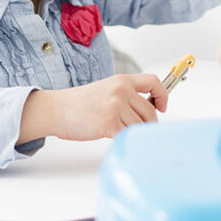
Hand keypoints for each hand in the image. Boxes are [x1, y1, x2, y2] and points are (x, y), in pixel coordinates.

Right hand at [18, 73, 167, 142]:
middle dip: (149, 123)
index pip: (153, 81)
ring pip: (139, 126)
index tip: (162, 106)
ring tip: (120, 130)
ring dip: (133, 132)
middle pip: (150, 111)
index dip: (163, 95)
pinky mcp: (109, 124)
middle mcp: (121, 91)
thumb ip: (126, 94)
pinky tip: (113, 136)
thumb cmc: (79, 102)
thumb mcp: (106, 88)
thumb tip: (148, 108)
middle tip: (140, 128)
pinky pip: (127, 136)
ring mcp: (115, 107)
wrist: (57, 109)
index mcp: (122, 80)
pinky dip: (123, 139)